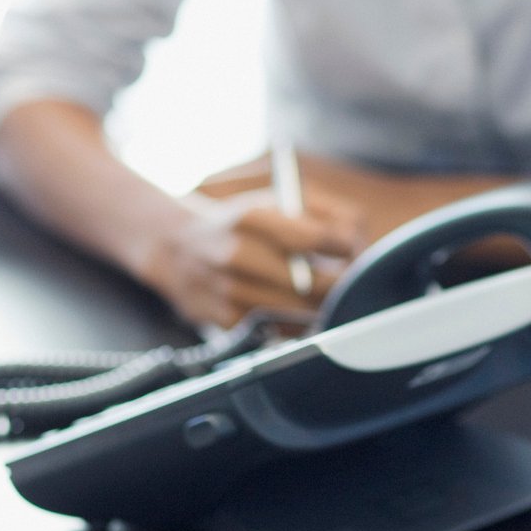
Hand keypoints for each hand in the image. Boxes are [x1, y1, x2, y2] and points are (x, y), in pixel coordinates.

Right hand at [146, 157, 363, 326]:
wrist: (176, 247)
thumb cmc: (241, 222)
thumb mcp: (276, 198)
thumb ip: (325, 212)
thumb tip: (355, 243)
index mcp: (250, 217)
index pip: (313, 238)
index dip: (344, 247)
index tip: (350, 247)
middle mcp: (235, 255)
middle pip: (312, 285)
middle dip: (342, 286)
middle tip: (354, 282)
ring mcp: (228, 293)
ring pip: (298, 314)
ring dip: (324, 308)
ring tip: (329, 295)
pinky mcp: (225, 323)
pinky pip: (280, 333)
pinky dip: (297, 325)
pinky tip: (300, 312)